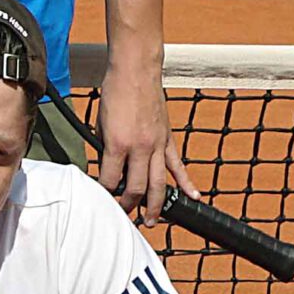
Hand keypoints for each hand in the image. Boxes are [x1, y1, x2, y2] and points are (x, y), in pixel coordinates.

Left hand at [92, 64, 197, 218]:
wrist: (136, 72)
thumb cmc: (114, 94)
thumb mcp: (100, 123)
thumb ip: (105, 147)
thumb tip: (107, 166)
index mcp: (117, 144)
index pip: (109, 179)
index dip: (104, 193)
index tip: (100, 200)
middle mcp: (140, 148)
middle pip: (136, 187)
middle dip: (128, 205)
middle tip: (123, 216)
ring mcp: (157, 144)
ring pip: (159, 183)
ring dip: (155, 205)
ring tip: (151, 221)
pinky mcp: (168, 138)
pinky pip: (177, 165)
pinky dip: (186, 182)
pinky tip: (193, 196)